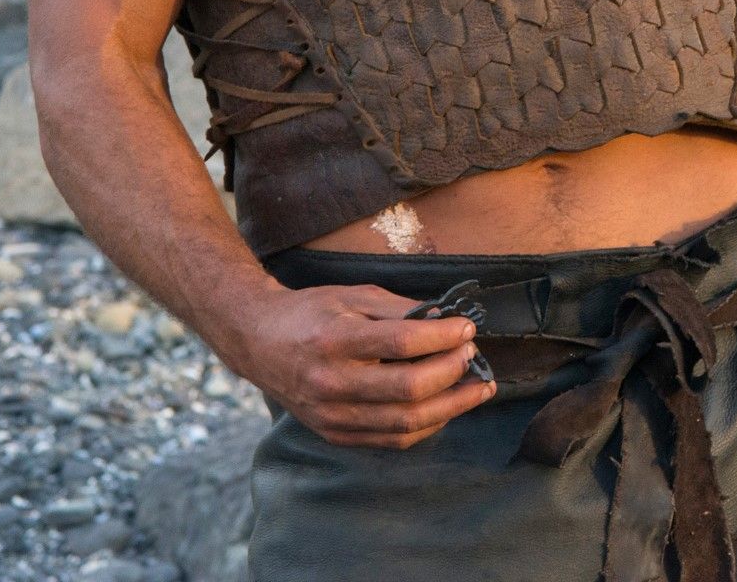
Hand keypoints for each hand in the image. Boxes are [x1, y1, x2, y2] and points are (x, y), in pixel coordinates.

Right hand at [223, 281, 497, 448]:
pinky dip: (426, 426)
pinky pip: (392, 440)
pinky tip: (447, 408)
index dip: (443, 337)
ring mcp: (332, 415)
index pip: (402, 342)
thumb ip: (399, 309)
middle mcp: (331, 383)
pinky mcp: (335, 434)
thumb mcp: (353, 296)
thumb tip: (446, 323)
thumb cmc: (310, 313)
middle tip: (472, 355)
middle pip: (409, 388)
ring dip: (451, 406)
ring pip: (406, 422)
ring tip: (477, 388)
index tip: (466, 328)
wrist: (259, 342)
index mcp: (334, 341)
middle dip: (452, 371)